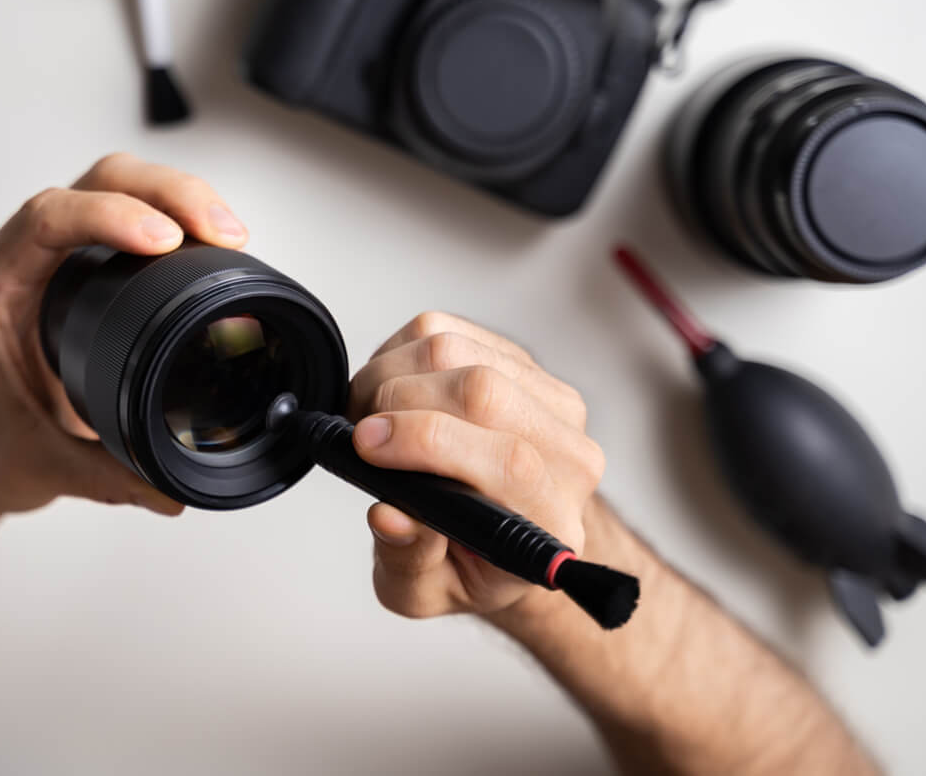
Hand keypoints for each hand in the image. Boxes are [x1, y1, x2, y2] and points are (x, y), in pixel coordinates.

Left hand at [0, 153, 250, 523]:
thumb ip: (109, 480)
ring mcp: (52, 256)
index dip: (111, 217)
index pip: (49, 218)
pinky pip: (129, 210)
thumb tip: (173, 490)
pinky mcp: (82, 265)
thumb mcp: (43, 467)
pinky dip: (175, 214)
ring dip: (176, 195)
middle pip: (97, 182)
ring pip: (117, 184)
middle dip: (166, 193)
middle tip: (217, 229)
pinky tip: (207, 237)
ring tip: (225, 229)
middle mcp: (21, 258)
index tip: (163, 240)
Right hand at [348, 312, 604, 619]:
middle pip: (482, 392)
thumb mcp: (424, 593)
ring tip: (369, 416)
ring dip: (390, 375)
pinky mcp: (523, 365)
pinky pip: (450, 332)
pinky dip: (400, 355)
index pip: (509, 462)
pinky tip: (392, 392)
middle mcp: (567, 457)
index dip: (427, 441)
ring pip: (457, 352)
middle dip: (395, 401)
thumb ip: (407, 561)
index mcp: (550, 524)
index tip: (365, 446)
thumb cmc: (466, 564)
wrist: (502, 532)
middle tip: (358, 434)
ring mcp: (551, 403)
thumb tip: (389, 514)